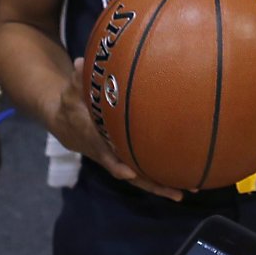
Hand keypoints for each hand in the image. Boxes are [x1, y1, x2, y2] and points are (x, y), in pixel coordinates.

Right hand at [49, 58, 181, 199]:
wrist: (67, 125)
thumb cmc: (71, 105)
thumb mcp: (71, 92)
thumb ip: (77, 80)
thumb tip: (80, 62)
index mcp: (95, 141)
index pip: (106, 156)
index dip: (117, 164)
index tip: (129, 172)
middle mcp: (109, 155)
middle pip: (131, 175)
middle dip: (153, 185)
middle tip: (177, 193)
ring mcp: (118, 160)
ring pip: (140, 178)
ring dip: (162, 186)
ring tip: (189, 190)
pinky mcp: (125, 159)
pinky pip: (143, 172)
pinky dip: (160, 177)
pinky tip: (183, 179)